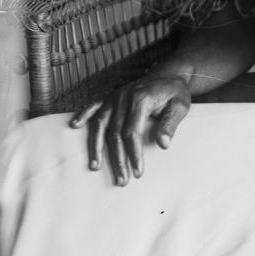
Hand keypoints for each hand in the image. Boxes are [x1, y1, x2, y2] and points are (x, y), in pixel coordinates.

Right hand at [69, 74, 190, 185]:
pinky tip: (74, 126)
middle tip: (121, 180)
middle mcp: (123, 98)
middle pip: (115, 133)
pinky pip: (93, 106)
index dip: (134, 154)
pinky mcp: (109, 97)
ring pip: (100, 124)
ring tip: (95, 166)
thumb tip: (163, 144)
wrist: (167, 75)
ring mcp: (114, 97)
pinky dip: (82, 115)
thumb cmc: (174, 93)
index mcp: (140, 100)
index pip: (132, 132)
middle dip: (117, 159)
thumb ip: (170, 124)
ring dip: (96, 146)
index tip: (137, 172)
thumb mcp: (180, 107)